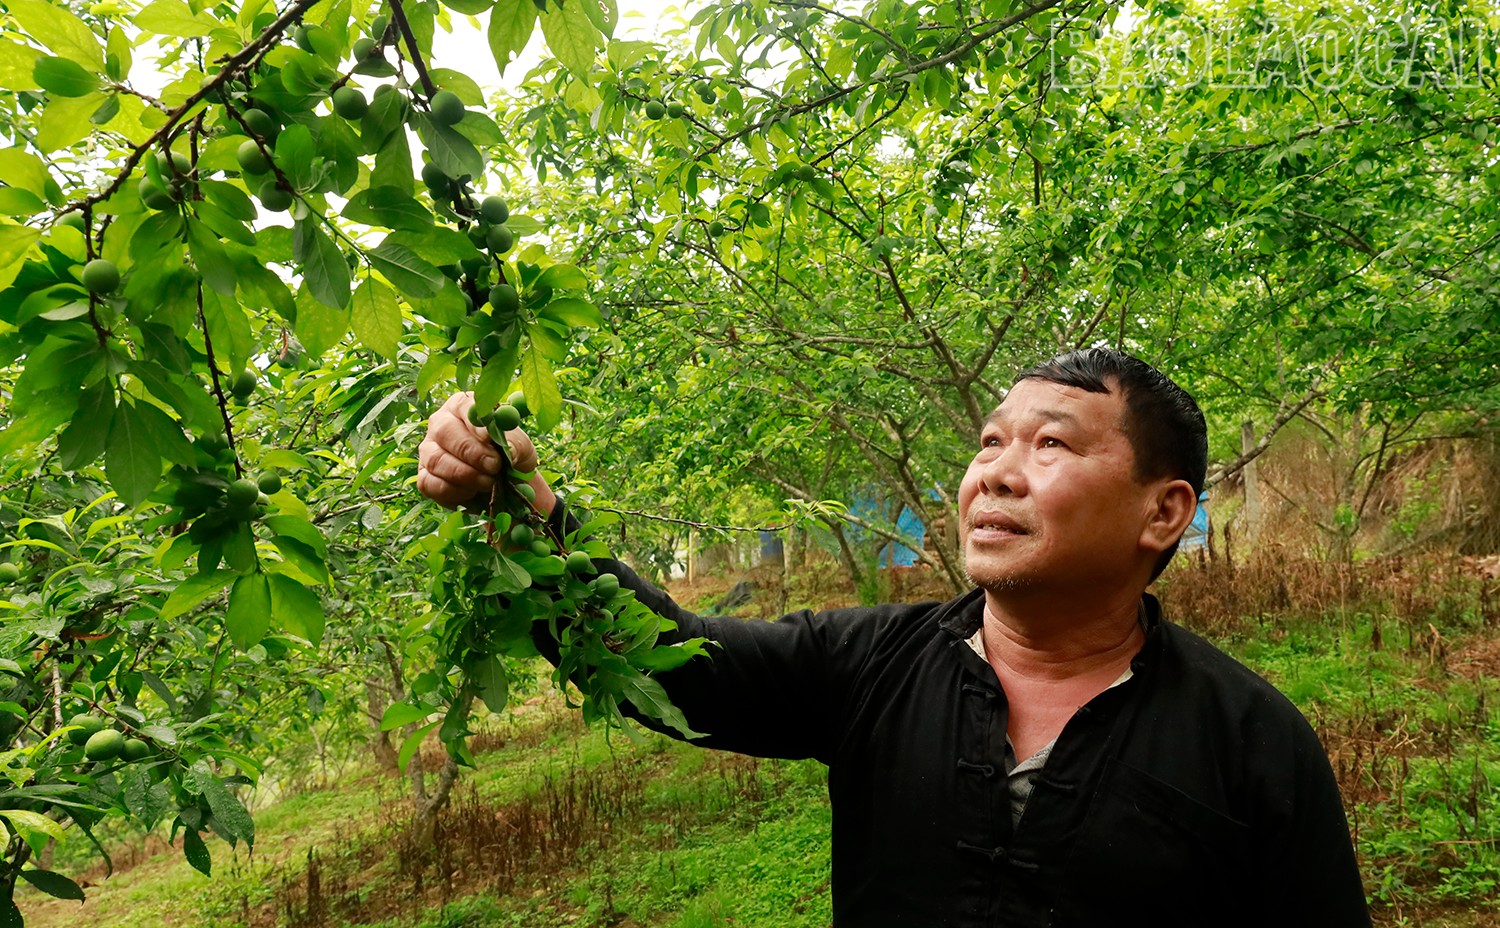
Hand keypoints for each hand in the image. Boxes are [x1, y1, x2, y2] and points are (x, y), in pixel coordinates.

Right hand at [418, 392, 554, 511]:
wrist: (501, 485)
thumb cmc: (509, 456)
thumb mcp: (521, 449)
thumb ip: (516, 444)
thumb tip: (508, 450)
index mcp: (463, 407)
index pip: (464, 406)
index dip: (476, 422)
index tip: (491, 438)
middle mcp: (440, 424)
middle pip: (445, 431)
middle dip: (471, 452)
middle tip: (493, 466)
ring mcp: (428, 450)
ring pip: (437, 459)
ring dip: (465, 475)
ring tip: (488, 483)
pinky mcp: (424, 476)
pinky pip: (431, 483)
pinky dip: (454, 492)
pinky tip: (472, 493)